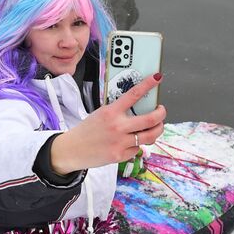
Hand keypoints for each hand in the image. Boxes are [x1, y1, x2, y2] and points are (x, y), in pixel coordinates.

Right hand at [49, 74, 165, 173]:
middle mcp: (117, 126)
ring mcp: (120, 142)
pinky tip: (131, 142)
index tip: (156, 78)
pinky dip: (137, 145)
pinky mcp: (120, 155)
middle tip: (161, 110)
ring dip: (158, 130)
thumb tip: (139, 109)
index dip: (147, 85)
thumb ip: (118, 112)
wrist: (71, 150)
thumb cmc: (86, 131)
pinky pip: (137, 148)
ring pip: (150, 136)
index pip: (133, 94)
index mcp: (110, 112)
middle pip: (150, 119)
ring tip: (157, 126)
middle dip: (161, 114)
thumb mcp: (100, 114)